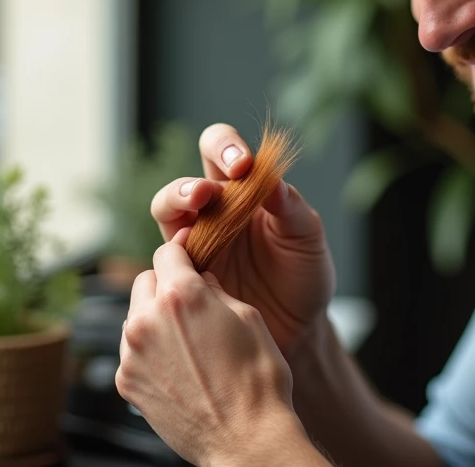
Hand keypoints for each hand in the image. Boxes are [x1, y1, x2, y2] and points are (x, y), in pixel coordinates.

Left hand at [116, 230, 314, 464]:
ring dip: (154, 318)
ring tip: (186, 341)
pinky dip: (149, 350)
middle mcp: (147, 320)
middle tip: (190, 303)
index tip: (187, 257)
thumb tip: (202, 279)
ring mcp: (132, 353)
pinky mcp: (126, 381)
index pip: (166, 252)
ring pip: (134, 315)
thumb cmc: (257, 380)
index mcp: (181, 296)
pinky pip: (131, 350)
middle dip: (165, 285)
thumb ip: (217, 290)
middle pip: (144, 281)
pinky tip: (177, 366)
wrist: (245, 439)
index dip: (181, 252)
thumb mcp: (248, 317)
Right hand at [151, 124, 335, 354]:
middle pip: (186, 178)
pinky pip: (167, 257)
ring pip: (167, 209)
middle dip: (192, 180)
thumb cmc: (304, 275)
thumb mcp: (307, 238)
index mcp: (245, 190)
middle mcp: (215, 210)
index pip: (223, 152)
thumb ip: (292, 208)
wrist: (298, 327)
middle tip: (207, 192)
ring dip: (175, 202)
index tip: (244, 165)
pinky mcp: (186, 274)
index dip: (226, 149)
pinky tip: (188, 259)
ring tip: (193, 209)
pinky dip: (172, 252)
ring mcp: (197, 241)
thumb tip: (273, 181)